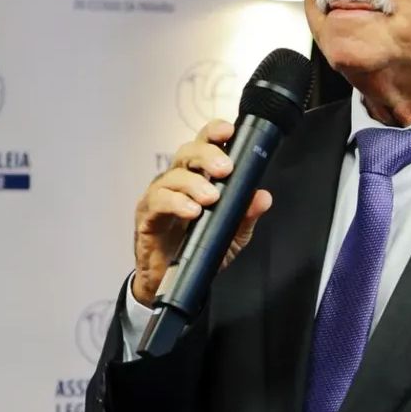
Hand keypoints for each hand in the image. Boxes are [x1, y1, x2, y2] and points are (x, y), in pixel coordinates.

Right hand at [131, 118, 271, 306]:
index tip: (229, 131)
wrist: (172, 280)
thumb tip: (263, 197)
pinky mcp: (147, 215)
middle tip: (225, 168)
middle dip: (207, 155)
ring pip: (173, 175)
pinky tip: (191, 211)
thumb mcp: (232, 234)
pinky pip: (158, 201)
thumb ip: (246, 215)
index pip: (205, 144)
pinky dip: (176, 203)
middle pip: (188, 152)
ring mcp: (160, 195)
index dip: (215, 133)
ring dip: (194, 184)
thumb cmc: (198, 247)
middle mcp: (179, 179)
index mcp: (199, 176)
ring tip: (211, 198)